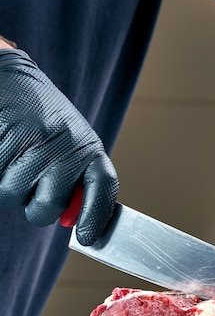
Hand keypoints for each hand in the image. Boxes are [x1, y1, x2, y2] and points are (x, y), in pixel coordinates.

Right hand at [0, 49, 118, 244]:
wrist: (6, 77)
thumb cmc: (40, 118)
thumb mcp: (69, 143)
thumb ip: (75, 179)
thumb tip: (71, 222)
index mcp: (87, 147)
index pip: (103, 188)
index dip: (96, 217)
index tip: (87, 238)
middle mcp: (65, 145)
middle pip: (47, 207)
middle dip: (35, 205)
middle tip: (31, 181)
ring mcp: (33, 144)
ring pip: (12, 197)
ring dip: (9, 185)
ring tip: (14, 155)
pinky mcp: (4, 143)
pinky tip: (3, 148)